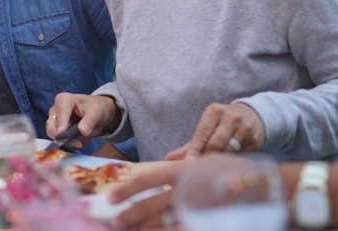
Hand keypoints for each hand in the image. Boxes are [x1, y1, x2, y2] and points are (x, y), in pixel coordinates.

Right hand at [46, 93, 120, 149]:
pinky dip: (74, 144)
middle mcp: (56, 111)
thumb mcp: (97, 111)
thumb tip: (83, 131)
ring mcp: (56, 123)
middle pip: (52, 128)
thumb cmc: (96, 107)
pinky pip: (64, 142)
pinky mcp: (59, 132)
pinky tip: (83, 139)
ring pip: (57, 137)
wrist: (98, 113)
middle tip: (78, 143)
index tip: (63, 132)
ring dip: (72, 141)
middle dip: (64, 137)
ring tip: (86, 137)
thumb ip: (90, 120)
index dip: (61, 123)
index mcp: (64, 100)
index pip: (60, 112)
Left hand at [108, 154, 252, 229]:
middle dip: (131, 214)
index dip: (128, 190)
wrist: (272, 188)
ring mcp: (197, 210)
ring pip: (162, 222)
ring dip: (145, 228)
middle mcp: (187, 190)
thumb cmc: (239, 172)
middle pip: (151, 206)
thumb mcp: (210, 161)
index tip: (111, 198)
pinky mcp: (206, 224)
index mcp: (185, 171)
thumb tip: (168, 161)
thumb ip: (186, 164)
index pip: (148, 181)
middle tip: (116, 222)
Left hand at [166, 102, 264, 159]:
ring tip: (212, 168)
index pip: (202, 133)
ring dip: (219, 160)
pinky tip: (227, 165)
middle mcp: (230, 117)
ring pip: (228, 151)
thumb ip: (190, 143)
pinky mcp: (254, 140)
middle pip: (215, 143)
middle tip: (199, 168)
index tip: (189, 162)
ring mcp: (244, 128)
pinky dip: (232, 161)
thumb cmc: (222, 122)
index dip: (195, 149)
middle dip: (206, 156)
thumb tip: (170, 158)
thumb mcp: (208, 125)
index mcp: (214, 111)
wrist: (253, 115)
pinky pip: (240, 155)